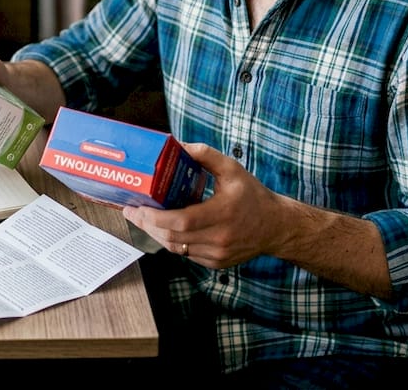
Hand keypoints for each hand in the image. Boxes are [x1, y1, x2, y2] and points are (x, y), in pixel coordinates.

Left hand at [122, 142, 290, 268]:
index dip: (156, 217)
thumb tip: (179, 145)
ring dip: (156, 234)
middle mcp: (220, 237)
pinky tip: (164, 229)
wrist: (275, 226)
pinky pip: (186, 254)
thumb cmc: (253, 195)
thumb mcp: (232, 169)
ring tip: (143, 219)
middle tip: (131, 211)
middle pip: (173, 237)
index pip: (182, 221)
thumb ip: (206, 155)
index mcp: (224, 212)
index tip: (138, 207)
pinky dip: (173, 242)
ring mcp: (218, 254)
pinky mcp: (216, 263)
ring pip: (176, 248)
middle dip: (147, 225)